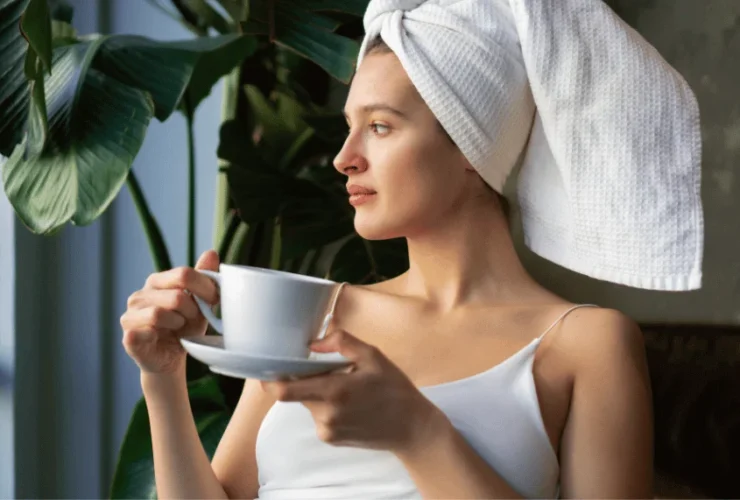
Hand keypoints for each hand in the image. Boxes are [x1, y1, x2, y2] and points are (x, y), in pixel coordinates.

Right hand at [120, 250, 219, 374]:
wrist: (171, 358)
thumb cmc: (185, 327)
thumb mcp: (200, 302)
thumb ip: (204, 277)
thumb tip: (211, 252)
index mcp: (157, 282)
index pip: (184, 274)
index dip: (205, 288)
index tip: (215, 300)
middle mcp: (139, 295)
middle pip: (176, 296)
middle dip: (192, 311)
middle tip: (192, 319)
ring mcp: (130, 315)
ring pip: (160, 314)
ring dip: (178, 324)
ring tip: (178, 329)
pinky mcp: (128, 336)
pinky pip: (146, 331)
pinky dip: (160, 336)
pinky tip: (161, 338)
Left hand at [261, 330, 447, 454]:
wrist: (411, 428)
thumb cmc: (395, 389)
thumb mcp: (374, 356)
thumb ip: (341, 342)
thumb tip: (313, 343)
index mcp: (334, 392)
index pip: (284, 391)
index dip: (269, 379)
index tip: (269, 366)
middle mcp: (325, 415)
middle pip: (296, 393)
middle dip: (306, 379)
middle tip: (331, 370)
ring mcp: (326, 430)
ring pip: (307, 403)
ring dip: (318, 392)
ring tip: (348, 387)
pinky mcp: (330, 439)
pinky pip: (317, 415)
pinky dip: (327, 405)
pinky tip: (351, 403)